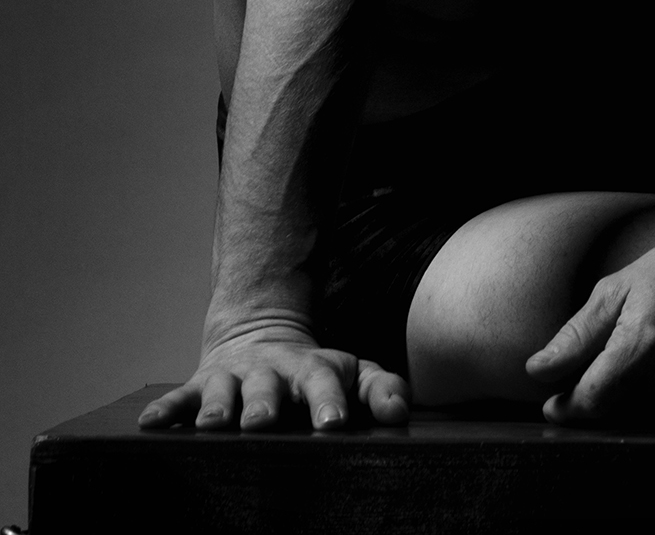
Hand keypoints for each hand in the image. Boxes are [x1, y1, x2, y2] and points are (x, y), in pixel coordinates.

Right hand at [137, 320, 409, 431]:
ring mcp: (234, 377)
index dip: (328, 402)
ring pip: (225, 390)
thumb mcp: (348, 373)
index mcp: (310, 370)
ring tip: (215, 423)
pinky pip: (181, 397)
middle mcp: (270, 372)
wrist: (258, 334)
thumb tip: (400, 413)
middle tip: (263, 422)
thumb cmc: (312, 372)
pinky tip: (150, 422)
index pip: (323, 383)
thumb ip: (378, 388)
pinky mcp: (201, 385)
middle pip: (269, 387)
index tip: (333, 425)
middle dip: (265, 404)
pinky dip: (166, 409)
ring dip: (220, 406)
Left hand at [525, 217, 654, 424]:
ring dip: (631, 398)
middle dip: (596, 399)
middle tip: (588, 376)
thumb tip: (538, 369)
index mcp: (641, 347)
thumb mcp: (620, 286)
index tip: (554, 403)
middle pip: (617, 412)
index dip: (567, 407)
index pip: (591, 402)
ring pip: (647, 415)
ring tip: (637, 359)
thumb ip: (577, 334)